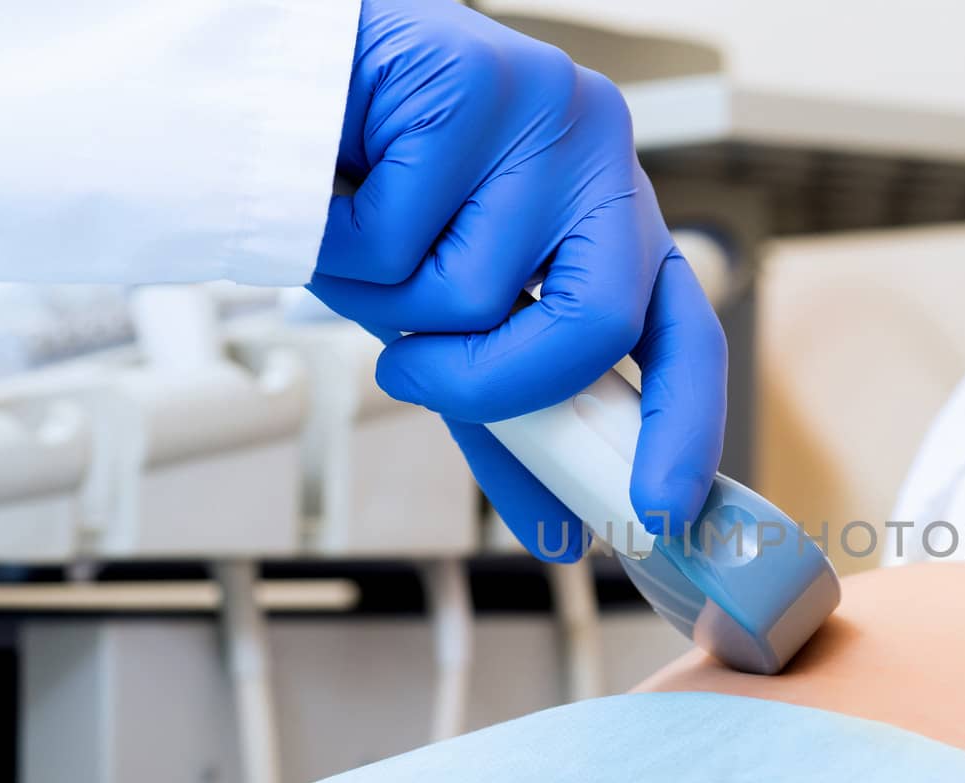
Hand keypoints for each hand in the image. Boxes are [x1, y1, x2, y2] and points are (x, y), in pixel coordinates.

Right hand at [310, 0, 725, 560]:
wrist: (281, 81)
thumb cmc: (373, 193)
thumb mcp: (447, 320)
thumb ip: (507, 409)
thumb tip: (560, 523)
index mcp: (613, 222)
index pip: (683, 334)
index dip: (683, 427)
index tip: (661, 510)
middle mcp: (601, 163)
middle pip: (599, 323)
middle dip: (496, 379)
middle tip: (417, 369)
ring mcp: (550, 113)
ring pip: (477, 293)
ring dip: (387, 295)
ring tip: (360, 234)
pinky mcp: (477, 76)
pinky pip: (399, 235)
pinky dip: (341, 242)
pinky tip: (336, 189)